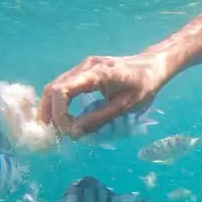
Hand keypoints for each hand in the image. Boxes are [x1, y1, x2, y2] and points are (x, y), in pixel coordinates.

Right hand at [38, 53, 165, 138]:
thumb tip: (72, 133)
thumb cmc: (143, 85)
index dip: (58, 113)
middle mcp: (85, 66)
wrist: (152, 66)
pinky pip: (64, 85)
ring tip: (57, 129)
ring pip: (55, 86)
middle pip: (53, 88)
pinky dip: (59, 102)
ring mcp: (84, 66)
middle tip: (54, 135)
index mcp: (97, 72)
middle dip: (49, 113)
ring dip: (52, 108)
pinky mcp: (84, 70)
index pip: (62, 90)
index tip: (67, 131)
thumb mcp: (124, 106)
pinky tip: (63, 117)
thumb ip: (98, 119)